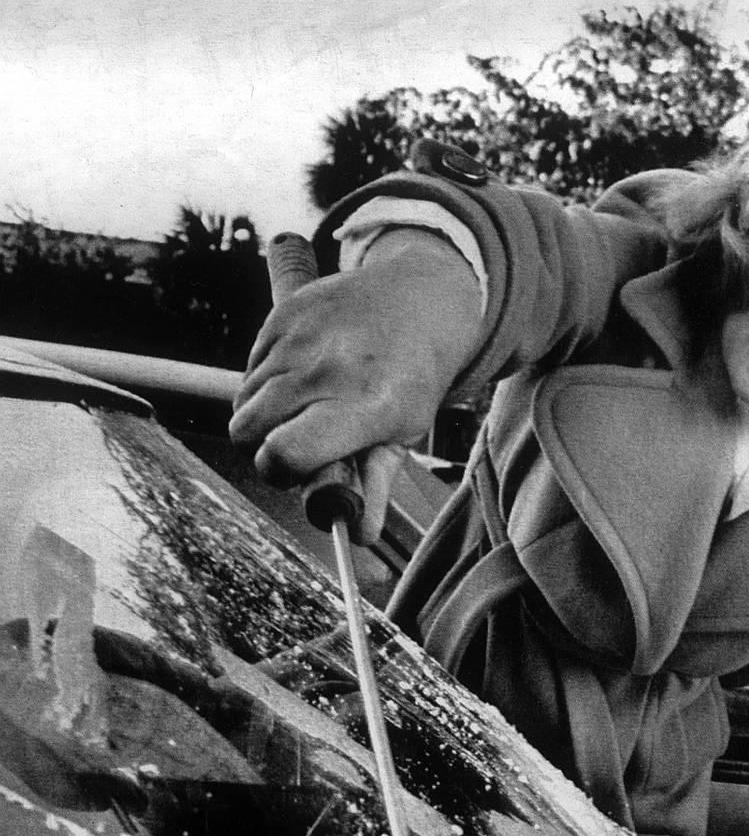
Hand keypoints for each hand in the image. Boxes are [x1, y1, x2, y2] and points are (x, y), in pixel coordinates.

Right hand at [230, 230, 483, 482]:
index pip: (286, 452)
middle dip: (263, 448)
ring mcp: (300, 338)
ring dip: (263, 416)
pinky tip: (301, 378)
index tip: (291, 472)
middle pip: (247, 430)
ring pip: (243, 401)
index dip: (277, 471)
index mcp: (364, 405)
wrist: (418, 299)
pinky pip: (248, 369)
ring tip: (304, 410)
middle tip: (298, 444)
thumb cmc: (412, 378)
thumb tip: (356, 536)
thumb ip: (375, 488)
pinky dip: (265, 383)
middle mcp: (326, 368)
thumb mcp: (404, 435)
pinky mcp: (282, 316)